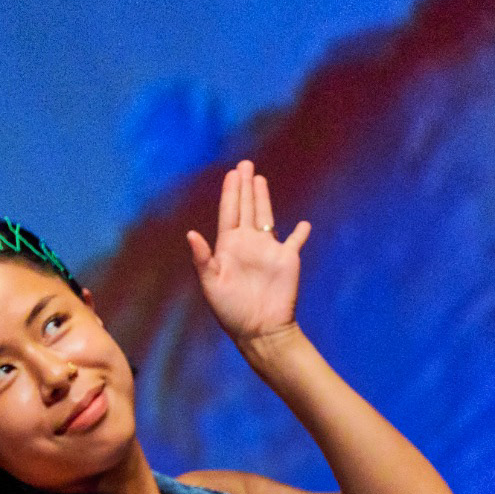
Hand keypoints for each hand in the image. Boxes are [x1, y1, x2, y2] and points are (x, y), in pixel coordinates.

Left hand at [186, 159, 310, 344]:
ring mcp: (268, 250)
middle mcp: (248, 244)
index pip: (229, 212)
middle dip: (245, 186)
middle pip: (246, 208)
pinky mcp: (288, 260)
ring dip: (263, 198)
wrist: (259, 330)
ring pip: (266, 216)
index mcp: (228, 247)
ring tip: (259, 178)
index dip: (230, 192)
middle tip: (244, 164)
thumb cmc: (231, 311)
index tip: (231, 173)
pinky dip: (300, 233)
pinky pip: (295, 241)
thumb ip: (203, 258)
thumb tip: (191, 234)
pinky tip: (303, 224)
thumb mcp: (211, 285)